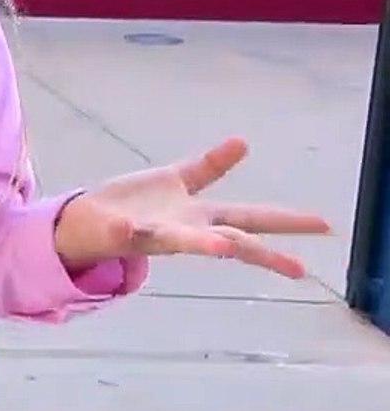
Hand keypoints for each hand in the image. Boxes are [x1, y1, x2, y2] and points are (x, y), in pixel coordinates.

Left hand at [53, 137, 331, 277]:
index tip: (324, 225)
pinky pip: (126, 233)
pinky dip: (130, 231)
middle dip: (264, 253)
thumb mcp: (178, 180)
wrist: (86, 224)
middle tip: (300, 269)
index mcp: (200, 215)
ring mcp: (153, 234)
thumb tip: (242, 141)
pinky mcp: (120, 233)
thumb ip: (209, 166)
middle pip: (230, 240)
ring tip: (223, 246)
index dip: (286, 221)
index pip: (251, 217)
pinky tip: (132, 227)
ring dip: (202, 244)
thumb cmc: (137, 205)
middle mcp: (185, 229)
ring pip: (182, 241)